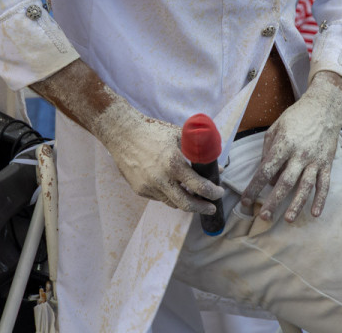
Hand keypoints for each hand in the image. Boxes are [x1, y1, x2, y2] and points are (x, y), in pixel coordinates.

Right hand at [96, 107, 223, 213]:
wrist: (122, 134)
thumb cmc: (153, 132)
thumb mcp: (179, 136)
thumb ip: (198, 153)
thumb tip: (217, 167)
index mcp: (173, 163)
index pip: (199, 186)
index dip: (213, 192)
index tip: (219, 192)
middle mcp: (161, 179)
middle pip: (187, 204)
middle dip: (202, 208)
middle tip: (211, 207)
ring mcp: (149, 187)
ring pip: (172, 203)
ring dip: (186, 202)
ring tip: (194, 197)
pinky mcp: (139, 190)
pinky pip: (159, 197)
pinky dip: (170, 195)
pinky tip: (173, 186)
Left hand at [241, 71, 341, 222]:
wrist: (325, 108)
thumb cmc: (297, 117)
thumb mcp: (276, 128)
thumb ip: (268, 150)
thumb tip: (265, 174)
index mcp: (284, 144)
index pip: (265, 170)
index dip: (254, 187)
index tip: (245, 201)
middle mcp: (300, 154)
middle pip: (284, 182)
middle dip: (273, 201)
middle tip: (263, 217)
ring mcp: (315, 160)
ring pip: (305, 186)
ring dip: (296, 204)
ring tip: (287, 219)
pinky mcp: (327, 163)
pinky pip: (325, 184)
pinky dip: (321, 200)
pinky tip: (314, 213)